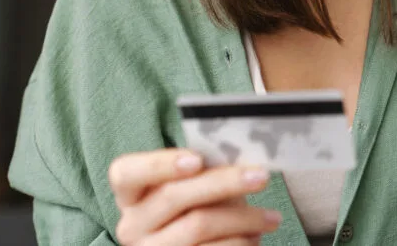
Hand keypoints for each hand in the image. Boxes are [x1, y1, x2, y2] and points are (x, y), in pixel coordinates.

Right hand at [109, 148, 281, 244]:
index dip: (159, 164)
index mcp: (130, 194)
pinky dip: (241, 242)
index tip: (197, 158)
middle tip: (261, 176)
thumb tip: (240, 161)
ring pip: (198, 225)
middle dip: (224, 182)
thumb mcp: (192, 187)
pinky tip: (255, 236)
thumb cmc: (197, 208)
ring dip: (243, 218)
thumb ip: (203, 172)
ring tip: (270, 217)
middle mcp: (132, 225)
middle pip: (174, 197)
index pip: (126, 173)